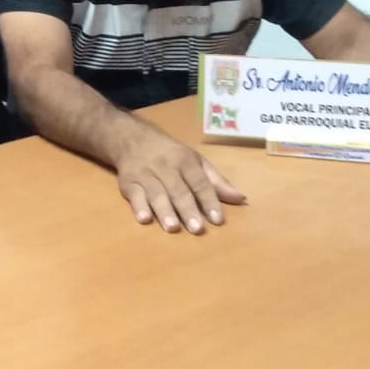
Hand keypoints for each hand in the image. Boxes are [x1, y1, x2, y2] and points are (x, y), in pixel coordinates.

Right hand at [115, 123, 245, 233]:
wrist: (131, 139)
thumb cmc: (170, 154)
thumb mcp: (195, 161)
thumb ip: (216, 182)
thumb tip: (241, 199)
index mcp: (185, 161)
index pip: (199, 182)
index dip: (209, 200)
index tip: (218, 219)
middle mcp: (165, 167)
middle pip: (178, 189)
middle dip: (187, 209)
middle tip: (197, 229)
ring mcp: (145, 174)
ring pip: (156, 193)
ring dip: (164, 210)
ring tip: (172, 228)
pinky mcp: (128, 182)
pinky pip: (133, 195)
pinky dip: (138, 206)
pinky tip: (144, 218)